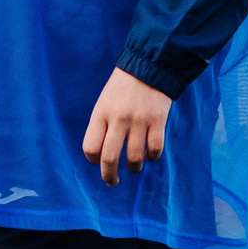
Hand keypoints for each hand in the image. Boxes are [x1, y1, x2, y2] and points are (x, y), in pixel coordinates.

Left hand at [82, 68, 170, 185]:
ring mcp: (139, 121)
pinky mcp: (158, 121)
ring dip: (133, 167)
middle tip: (112, 182)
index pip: (90, 147)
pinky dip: (152, 157)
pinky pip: (155, 150)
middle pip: (109, 158)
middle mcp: (118, 119)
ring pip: (134, 158)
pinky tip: (150, 155)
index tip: (98, 161)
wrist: (149, 66)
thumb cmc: (122, 88)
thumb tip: (101, 156)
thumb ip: (102, 125)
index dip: (93, 160)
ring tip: (134, 166)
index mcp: (101, 114)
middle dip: (109, 176)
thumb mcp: (104, 102)